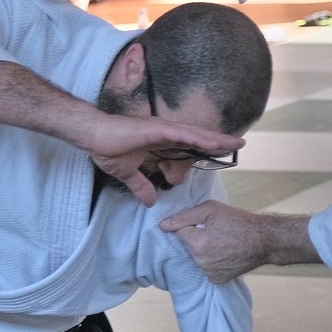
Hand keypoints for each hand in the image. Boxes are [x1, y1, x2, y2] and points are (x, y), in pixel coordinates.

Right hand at [86, 117, 244, 207]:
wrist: (92, 135)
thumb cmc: (107, 148)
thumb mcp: (128, 173)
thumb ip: (141, 186)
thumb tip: (150, 201)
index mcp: (160, 141)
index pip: (189, 145)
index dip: (206, 148)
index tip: (222, 154)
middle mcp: (165, 132)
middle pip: (198, 137)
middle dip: (219, 142)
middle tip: (239, 146)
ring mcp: (161, 129)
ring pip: (195, 134)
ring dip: (215, 139)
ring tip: (234, 143)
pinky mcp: (155, 129)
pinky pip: (182, 135)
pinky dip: (198, 139)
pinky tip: (213, 143)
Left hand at [159, 201, 269, 281]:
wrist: (264, 240)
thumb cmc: (239, 221)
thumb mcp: (211, 209)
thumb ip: (184, 216)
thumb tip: (163, 225)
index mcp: (198, 244)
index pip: (178, 232)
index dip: (189, 224)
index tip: (203, 223)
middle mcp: (201, 262)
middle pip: (187, 246)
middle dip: (196, 237)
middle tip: (215, 231)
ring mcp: (209, 273)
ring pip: (195, 257)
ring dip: (203, 250)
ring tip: (221, 242)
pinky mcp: (217, 280)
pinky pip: (205, 268)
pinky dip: (211, 261)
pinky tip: (224, 253)